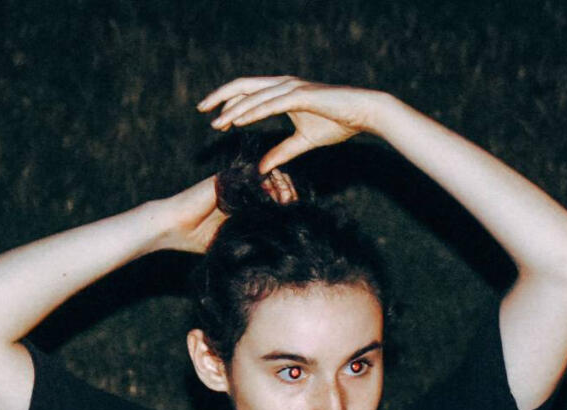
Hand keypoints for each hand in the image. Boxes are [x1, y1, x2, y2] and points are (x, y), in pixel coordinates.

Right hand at [154, 168, 298, 253]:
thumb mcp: (228, 240)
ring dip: (282, 186)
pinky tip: (274, 195)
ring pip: (267, 176)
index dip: (287, 203)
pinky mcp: (226, 178)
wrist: (169, 227)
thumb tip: (274, 250)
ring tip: (287, 200)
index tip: (296, 214)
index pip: (271, 198)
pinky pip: (253, 174)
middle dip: (289, 192)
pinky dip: (267, 182)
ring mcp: (233, 182)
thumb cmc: (193, 239)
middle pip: (274, 184)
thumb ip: (248, 238)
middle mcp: (239, 190)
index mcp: (241, 204)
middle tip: (294, 204)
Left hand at [199, 76, 394, 170]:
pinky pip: (271, 103)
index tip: (213, 120)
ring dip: (234, 109)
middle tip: (201, 109)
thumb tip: (262, 168)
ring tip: (216, 123)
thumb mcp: (302, 142)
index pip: (248, 94)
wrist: (365, 114)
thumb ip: (281, 153)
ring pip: (254, 96)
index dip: (229, 104)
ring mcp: (292, 88)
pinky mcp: (302, 95)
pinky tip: (238, 120)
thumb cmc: (338, 123)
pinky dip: (253, 111)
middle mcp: (284, 85)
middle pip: (244, 86)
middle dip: (220, 97)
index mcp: (283, 92)